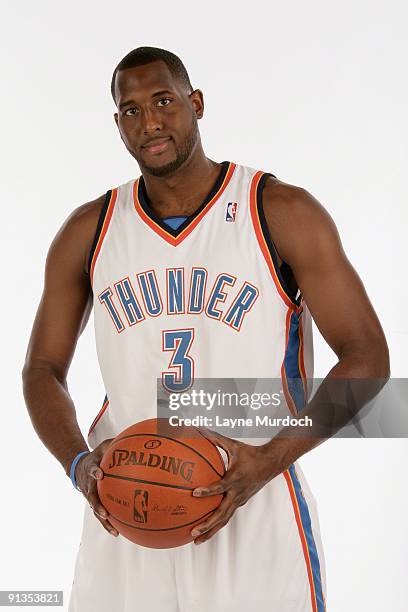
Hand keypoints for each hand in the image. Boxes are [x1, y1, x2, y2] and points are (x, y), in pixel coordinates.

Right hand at [75, 439, 117, 536]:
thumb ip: (115, 442)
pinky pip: (101, 514)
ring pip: (95, 510)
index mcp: (91, 468)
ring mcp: (90, 496)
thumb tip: (133, 436)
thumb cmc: (97, 455)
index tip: (100, 474)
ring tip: (113, 530)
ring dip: (103, 521)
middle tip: (104, 512)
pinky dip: (108, 523)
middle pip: (91, 497)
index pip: (91, 469)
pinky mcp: (94, 503)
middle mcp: (88, 485)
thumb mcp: (103, 445)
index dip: (94, 472)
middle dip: (97, 505)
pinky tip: (118, 532)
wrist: (79, 467)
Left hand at [190, 430, 278, 544]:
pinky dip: (216, 525)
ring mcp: (239, 500)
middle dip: (207, 524)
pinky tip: (204, 529)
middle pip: (221, 514)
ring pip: (224, 520)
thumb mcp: (233, 445)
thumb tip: (199, 429)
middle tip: (193, 531)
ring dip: (210, 531)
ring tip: (195, 540)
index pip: (220, 487)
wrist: (270, 464)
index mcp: (235, 479)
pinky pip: (226, 516)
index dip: (208, 491)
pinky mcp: (240, 503)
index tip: (194, 493)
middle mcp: (237, 493)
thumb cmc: (250, 453)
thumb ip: (215, 438)